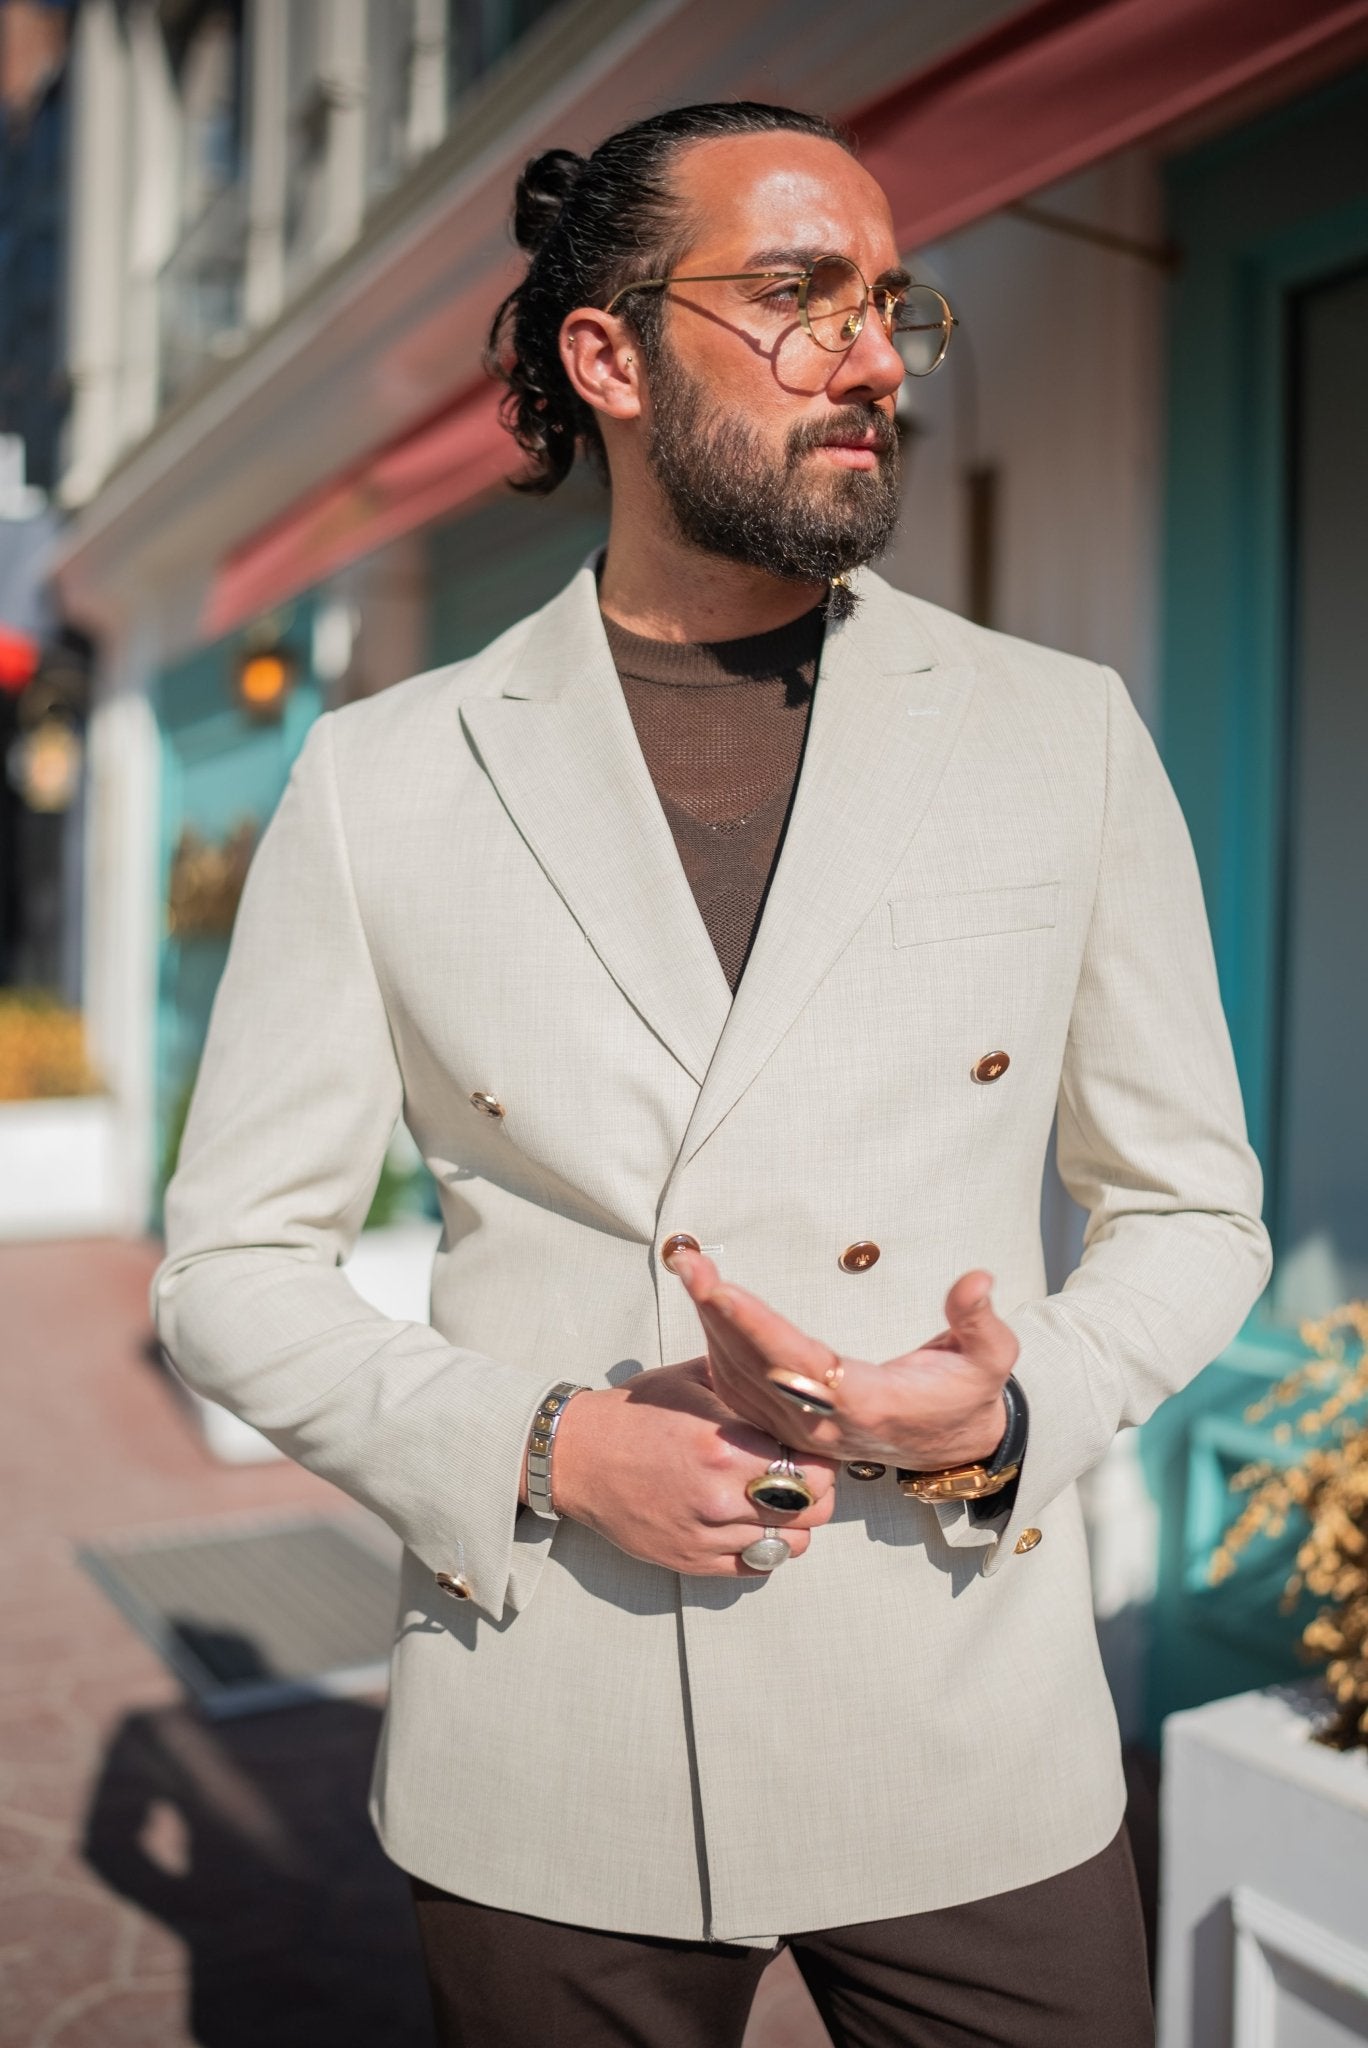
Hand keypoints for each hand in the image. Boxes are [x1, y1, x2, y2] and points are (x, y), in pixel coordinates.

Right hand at [549, 1357, 837, 1576]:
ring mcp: (706, 1534)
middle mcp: (719, 1495)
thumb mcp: (691, 1380)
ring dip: (794, 1523)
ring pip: (791, 1544)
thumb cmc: (634, 1414)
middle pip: (813, 1510)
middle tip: (803, 1476)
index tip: (812, 1449)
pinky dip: (766, 1548)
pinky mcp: (691, 1561)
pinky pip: (757, 1567)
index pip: (814, 1469)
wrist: (575, 1457)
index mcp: (724, 1445)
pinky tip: (753, 1522)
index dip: (823, 1459)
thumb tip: (792, 1386)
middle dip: (818, 1492)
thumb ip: (746, 1386)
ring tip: (776, 1500)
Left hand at [666, 1251, 1016, 1470]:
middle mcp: (825, 1423)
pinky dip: (716, 1348)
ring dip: (710, 1323)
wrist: (956, 1445)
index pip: (801, 1364)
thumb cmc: (967, 1394)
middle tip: (688, 1264)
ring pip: (741, 1379)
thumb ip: (979, 1322)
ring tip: (690, 1272)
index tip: (723, 1289)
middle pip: (756, 1367)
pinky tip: (703, 1311)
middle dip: (717, 1312)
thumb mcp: (991, 1359)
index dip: (758, 1326)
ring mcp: (804, 1431)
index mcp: (868, 1404)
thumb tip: (976, 1281)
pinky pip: (741, 1392)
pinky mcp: (792, 1428)